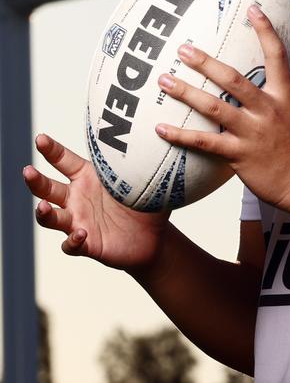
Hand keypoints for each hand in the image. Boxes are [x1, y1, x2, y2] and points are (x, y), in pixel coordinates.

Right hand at [24, 134, 169, 269]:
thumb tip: (168, 137)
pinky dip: (73, 240)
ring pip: (52, 217)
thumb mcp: (149, 181)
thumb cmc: (146, 205)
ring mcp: (78, 222)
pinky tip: (80, 235)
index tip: (40, 139)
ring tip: (43, 208)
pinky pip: (72, 244)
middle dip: (35, 181)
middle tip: (28, 171)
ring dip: (44, 213)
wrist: (154, 239)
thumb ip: (151, 163)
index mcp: (87, 177)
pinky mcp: (86, 244)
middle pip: (47, 189)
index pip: (64, 161)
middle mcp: (77, 199)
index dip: (51, 150)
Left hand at [155, 4, 289, 212]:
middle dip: (206, 62)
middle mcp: (267, 110)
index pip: (277, 56)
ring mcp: (252, 133)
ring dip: (186, 93)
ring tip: (163, 80)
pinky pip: (205, 143)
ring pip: (213, 108)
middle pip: (233, 80)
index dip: (265, 31)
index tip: (252, 9)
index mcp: (284, 97)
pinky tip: (161, 128)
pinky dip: (181, 136)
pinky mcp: (239, 155)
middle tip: (183, 48)